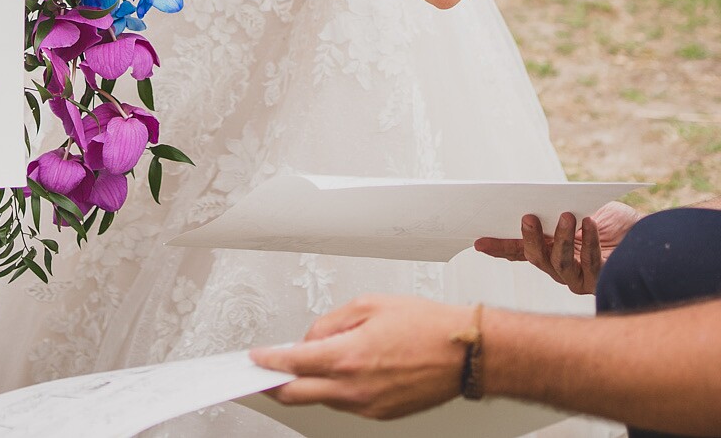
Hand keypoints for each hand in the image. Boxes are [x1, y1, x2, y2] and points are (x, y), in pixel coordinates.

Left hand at [251, 295, 467, 418]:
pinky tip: (344, 372)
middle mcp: (354, 387)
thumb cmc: (426, 325)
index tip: (256, 358)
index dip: (268, 361)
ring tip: (311, 363)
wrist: (464, 352)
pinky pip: (346, 403)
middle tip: (264, 375)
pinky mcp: (380, 415)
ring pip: (322, 399)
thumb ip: (332, 322)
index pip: (292, 363)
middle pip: (297, 394)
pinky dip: (336, 389)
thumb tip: (311, 337)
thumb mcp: (370, 305)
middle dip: (275, 385)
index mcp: (347, 356)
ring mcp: (367, 405)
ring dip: (309, 384)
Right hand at [475, 202, 639, 294]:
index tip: (479, 240)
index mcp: (551, 249)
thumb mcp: (583, 208)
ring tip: (568, 215)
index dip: (499, 247)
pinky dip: (589, 242)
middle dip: (529, 238)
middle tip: (528, 216)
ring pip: (559, 264)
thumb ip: (560, 212)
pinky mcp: (600, 281)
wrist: (651, 235)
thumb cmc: (617, 222)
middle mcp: (561, 267)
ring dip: (562, 238)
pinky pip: (589, 265)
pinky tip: (591, 224)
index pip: (520, 251)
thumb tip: (536, 205)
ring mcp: (579, 278)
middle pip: (536, 258)